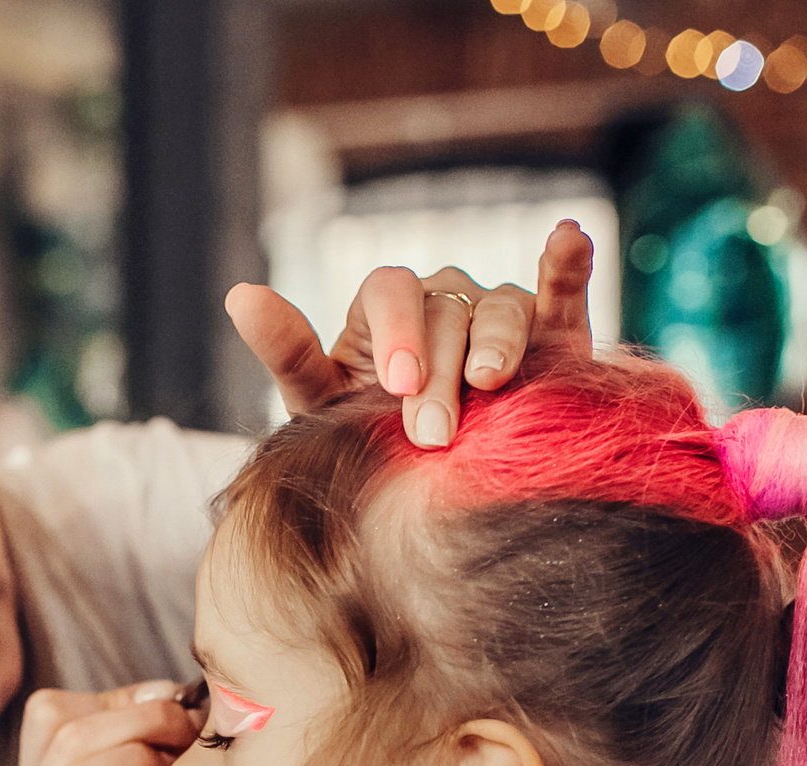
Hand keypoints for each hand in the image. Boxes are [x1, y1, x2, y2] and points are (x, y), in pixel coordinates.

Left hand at [228, 218, 597, 449]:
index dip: (396, 332)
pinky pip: (563, 291)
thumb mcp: (322, 404)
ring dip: (496, 344)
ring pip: (501, 309)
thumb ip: (287, 352)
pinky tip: (568, 237)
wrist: (435, 487)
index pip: (390, 292)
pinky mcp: (555, 332)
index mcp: (388, 309)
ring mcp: (499, 312)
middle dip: (438, 374)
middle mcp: (444, 300)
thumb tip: (238, 293)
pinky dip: (567, 264)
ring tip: (490, 383)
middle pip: (445, 314)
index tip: (396, 386)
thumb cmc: (374, 439)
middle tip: (431, 435)